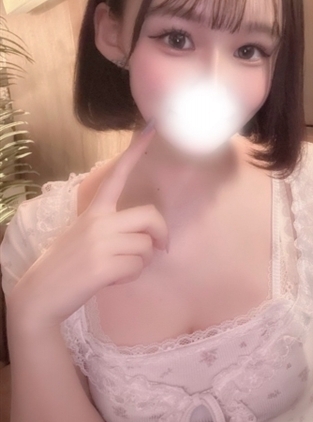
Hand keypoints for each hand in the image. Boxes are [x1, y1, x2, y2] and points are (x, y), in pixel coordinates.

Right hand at [7, 121, 168, 329]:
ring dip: (141, 261)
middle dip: (161, 233)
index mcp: (94, 211)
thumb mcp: (85, 235)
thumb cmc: (67, 263)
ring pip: (147, 246)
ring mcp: (100, 242)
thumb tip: (148, 238)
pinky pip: (138, 267)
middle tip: (162, 247)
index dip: (135, 153)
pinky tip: (112, 278)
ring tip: (118, 267)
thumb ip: (112, 229)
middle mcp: (98, 221)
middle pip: (150, 216)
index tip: (152, 128)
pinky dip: (131, 276)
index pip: (117, 177)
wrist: (41, 293)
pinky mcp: (103, 265)